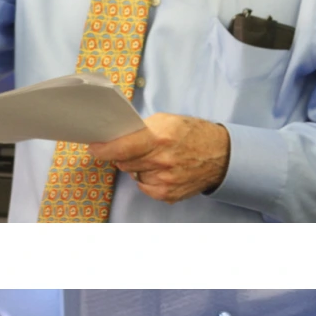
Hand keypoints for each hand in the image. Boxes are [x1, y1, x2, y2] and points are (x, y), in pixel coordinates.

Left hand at [90, 113, 229, 201]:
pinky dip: (148, 179)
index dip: (104, 149)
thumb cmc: (192, 134)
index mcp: (159, 139)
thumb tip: (116, 136)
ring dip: (138, 167)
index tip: (94, 148)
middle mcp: (161, 162)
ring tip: (157, 158)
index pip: (121, 148)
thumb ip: (141, 129)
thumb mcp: (167, 120)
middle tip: (137, 149)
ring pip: (133, 174)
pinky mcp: (167, 194)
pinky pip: (144, 187)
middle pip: (123, 162)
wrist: (221, 155)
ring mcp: (164, 181)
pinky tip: (163, 170)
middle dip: (124, 155)